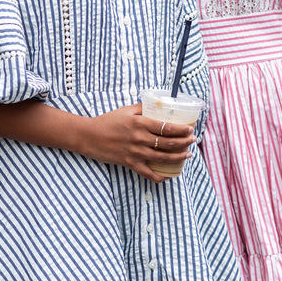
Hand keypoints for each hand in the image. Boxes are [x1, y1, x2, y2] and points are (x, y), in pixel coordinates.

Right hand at [78, 104, 194, 181]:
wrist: (89, 136)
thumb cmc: (107, 121)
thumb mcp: (126, 110)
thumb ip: (143, 107)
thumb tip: (158, 103)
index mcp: (140, 123)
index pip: (166, 127)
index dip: (181, 130)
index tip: (190, 129)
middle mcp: (140, 139)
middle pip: (168, 143)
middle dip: (184, 143)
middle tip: (193, 141)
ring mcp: (135, 153)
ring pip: (162, 158)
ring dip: (178, 158)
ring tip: (188, 155)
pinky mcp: (130, 163)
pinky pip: (148, 173)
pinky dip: (160, 177)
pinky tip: (168, 176)